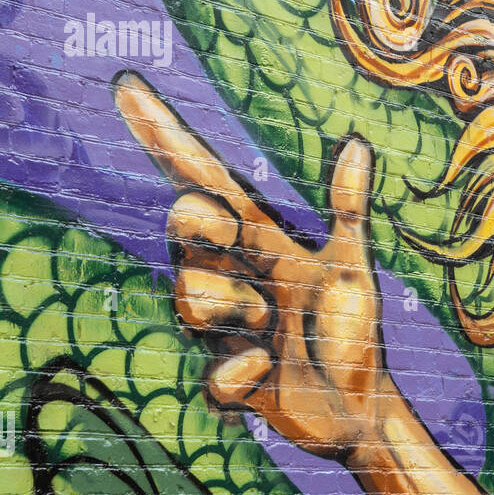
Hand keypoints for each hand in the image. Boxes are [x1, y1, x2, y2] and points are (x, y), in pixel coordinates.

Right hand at [115, 73, 387, 457]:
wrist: (362, 405)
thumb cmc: (352, 330)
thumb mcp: (353, 264)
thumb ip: (347, 208)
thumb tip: (355, 142)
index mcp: (258, 243)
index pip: (203, 180)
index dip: (167, 136)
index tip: (131, 89)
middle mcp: (229, 276)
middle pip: (183, 229)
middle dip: (200, 227)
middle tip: (235, 239)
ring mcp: (220, 328)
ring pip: (190, 298)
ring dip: (239, 308)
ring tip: (273, 326)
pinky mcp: (224, 381)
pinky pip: (215, 373)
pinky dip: (247, 369)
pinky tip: (270, 368)